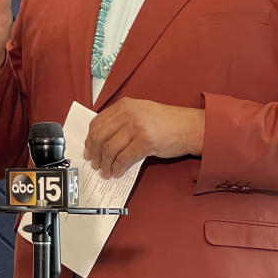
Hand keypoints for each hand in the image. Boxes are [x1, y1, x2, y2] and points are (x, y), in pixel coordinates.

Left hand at [84, 98, 204, 177]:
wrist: (190, 126)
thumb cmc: (166, 122)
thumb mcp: (140, 112)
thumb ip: (120, 121)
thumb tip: (100, 141)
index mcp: (124, 105)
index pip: (97, 122)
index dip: (89, 139)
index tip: (88, 150)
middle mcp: (128, 114)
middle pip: (99, 136)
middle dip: (94, 153)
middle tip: (94, 163)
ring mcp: (136, 127)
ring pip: (109, 149)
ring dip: (105, 164)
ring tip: (105, 171)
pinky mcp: (145, 142)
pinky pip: (123, 158)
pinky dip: (117, 167)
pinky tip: (117, 172)